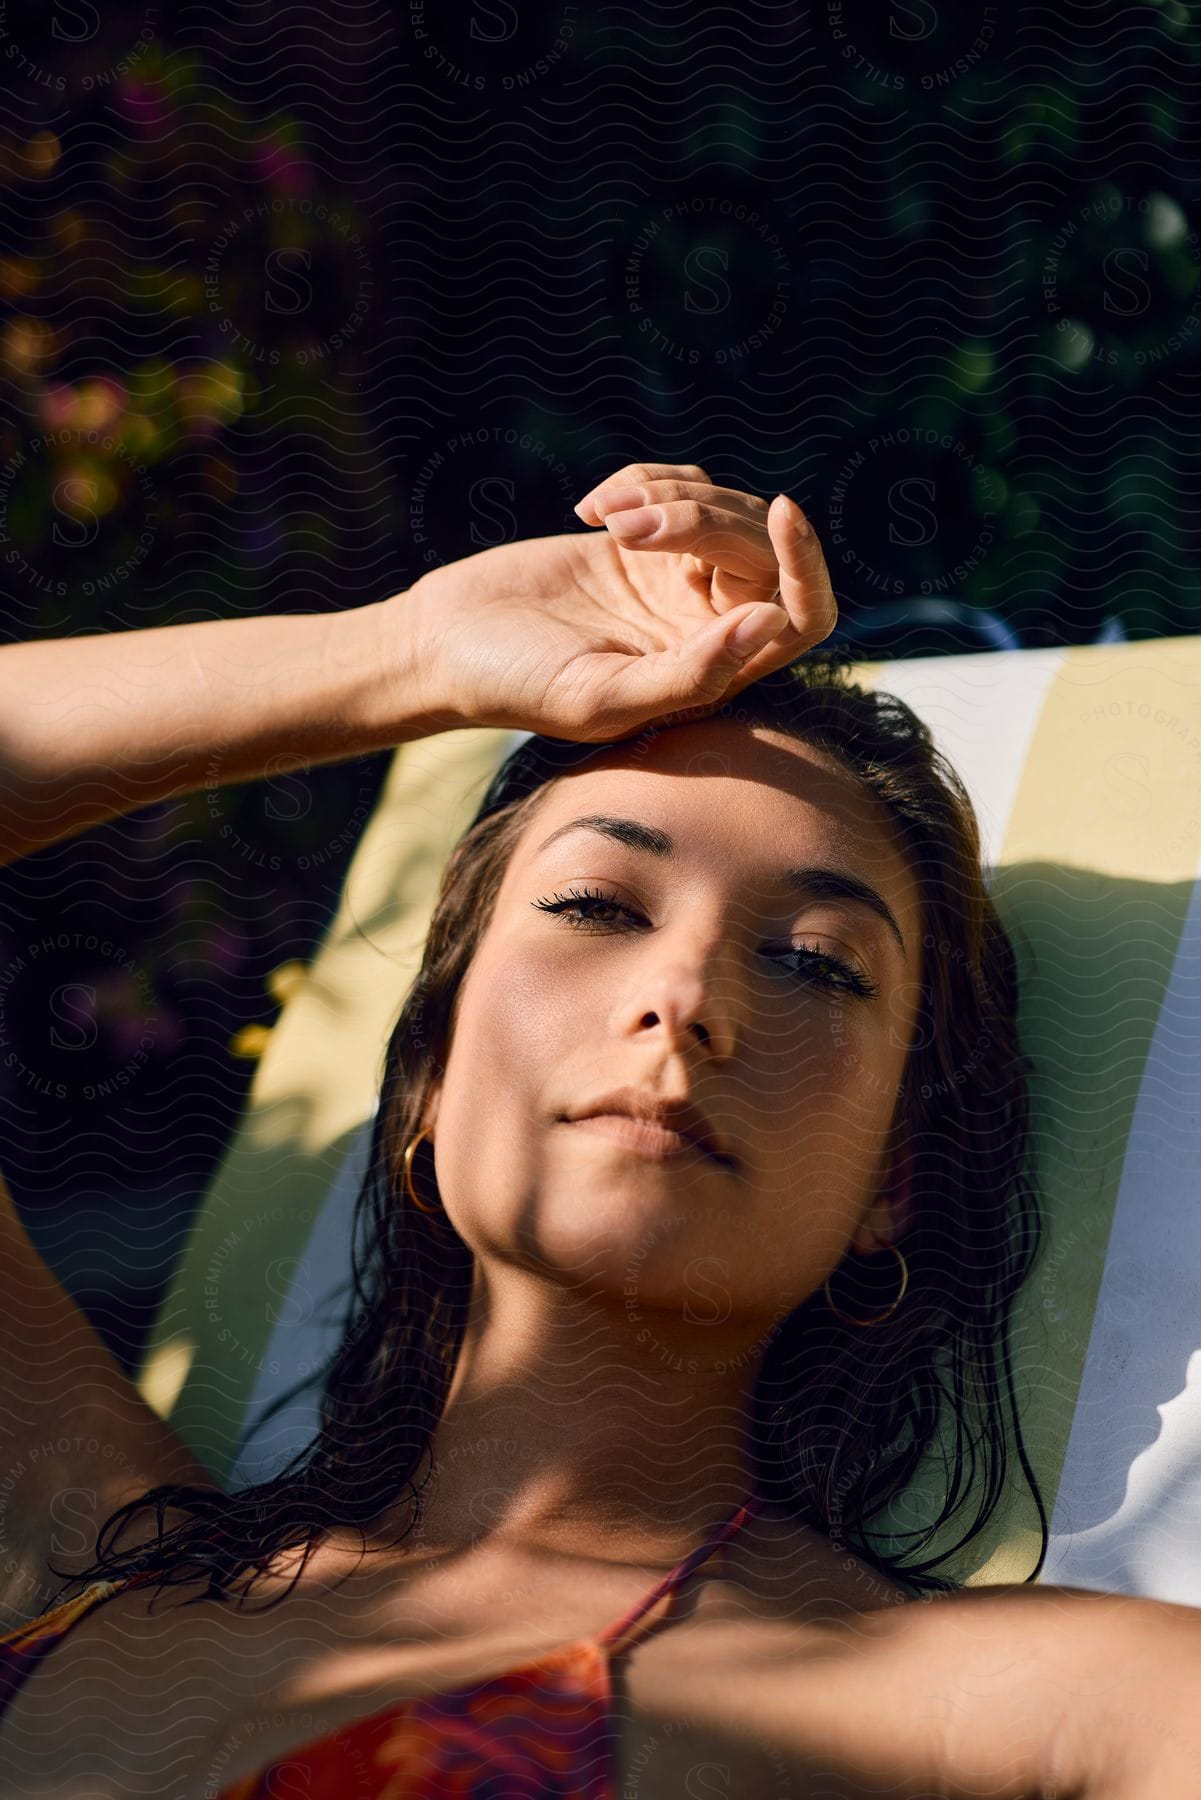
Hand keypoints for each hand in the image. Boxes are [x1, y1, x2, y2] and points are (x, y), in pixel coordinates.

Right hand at [400, 460, 837, 742]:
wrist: (447, 644)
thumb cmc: (519, 686)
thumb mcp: (603, 695)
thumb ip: (693, 672)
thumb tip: (771, 622)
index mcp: (715, 672)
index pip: (803, 613)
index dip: (807, 562)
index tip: (780, 512)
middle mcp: (707, 625)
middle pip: (759, 546)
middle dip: (704, 519)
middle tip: (627, 529)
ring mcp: (677, 577)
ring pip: (722, 504)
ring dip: (666, 495)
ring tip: (601, 519)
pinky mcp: (642, 536)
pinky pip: (680, 483)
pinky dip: (642, 480)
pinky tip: (589, 509)